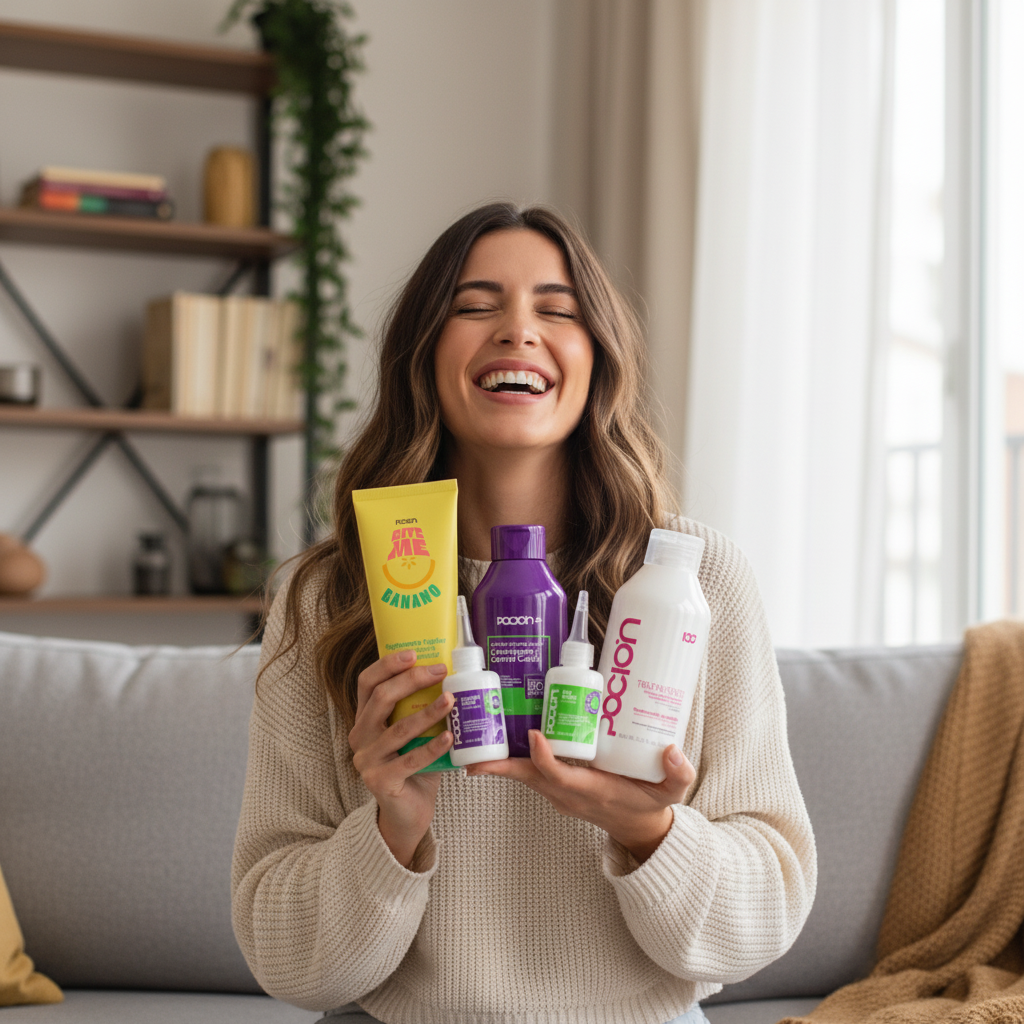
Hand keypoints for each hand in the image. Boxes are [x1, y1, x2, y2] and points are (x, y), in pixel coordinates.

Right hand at [348, 650, 453, 867]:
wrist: (407, 813)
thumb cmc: (414, 766)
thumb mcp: (413, 733)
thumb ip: (420, 708)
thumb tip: (452, 675)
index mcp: (364, 719)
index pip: (367, 683)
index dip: (388, 665)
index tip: (414, 653)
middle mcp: (360, 737)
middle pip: (382, 699)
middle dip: (413, 681)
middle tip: (441, 671)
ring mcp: (366, 761)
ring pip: (398, 729)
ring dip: (428, 712)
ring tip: (451, 699)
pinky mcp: (380, 782)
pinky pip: (409, 760)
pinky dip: (432, 747)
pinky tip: (450, 737)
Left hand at [466, 730, 695, 862]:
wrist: (639, 828)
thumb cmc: (652, 804)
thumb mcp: (673, 792)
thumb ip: (679, 772)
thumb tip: (673, 750)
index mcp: (592, 792)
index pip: (559, 776)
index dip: (544, 758)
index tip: (534, 735)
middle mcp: (568, 795)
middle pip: (528, 778)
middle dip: (500, 766)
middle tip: (472, 752)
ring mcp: (560, 794)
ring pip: (524, 776)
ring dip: (500, 762)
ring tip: (473, 740)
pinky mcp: (557, 788)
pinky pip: (530, 774)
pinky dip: (512, 760)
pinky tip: (498, 740)